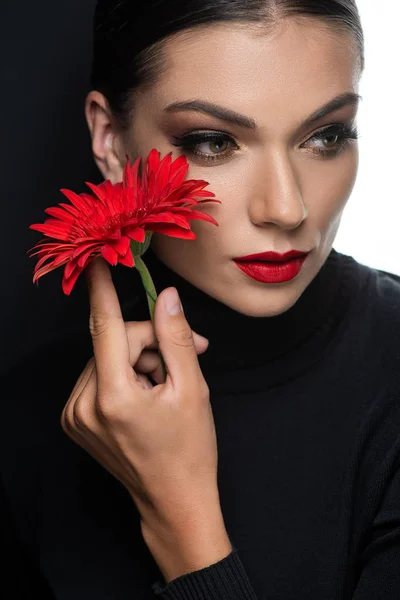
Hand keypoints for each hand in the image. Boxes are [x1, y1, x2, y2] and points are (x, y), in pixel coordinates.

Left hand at [61, 257, 220, 537]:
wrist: (173, 501)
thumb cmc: (190, 450)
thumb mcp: (192, 389)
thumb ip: (176, 338)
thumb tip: (167, 297)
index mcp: (114, 397)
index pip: (104, 327)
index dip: (101, 290)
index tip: (96, 261)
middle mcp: (84, 405)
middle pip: (113, 341)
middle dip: (149, 341)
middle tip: (186, 357)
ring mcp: (75, 415)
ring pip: (107, 356)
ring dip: (138, 358)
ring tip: (165, 384)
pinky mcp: (75, 420)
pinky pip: (99, 375)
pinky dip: (124, 373)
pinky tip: (145, 393)